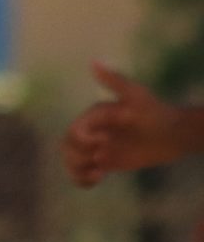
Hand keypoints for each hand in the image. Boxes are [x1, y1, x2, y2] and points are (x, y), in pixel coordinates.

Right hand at [63, 62, 203, 185]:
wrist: (174, 134)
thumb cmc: (155, 112)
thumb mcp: (136, 96)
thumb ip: (115, 81)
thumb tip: (94, 62)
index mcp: (94, 117)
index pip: (74, 131)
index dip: (84, 140)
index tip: (105, 142)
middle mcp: (92, 131)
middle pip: (67, 147)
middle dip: (79, 156)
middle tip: (102, 160)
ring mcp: (98, 147)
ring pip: (71, 161)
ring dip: (78, 169)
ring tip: (98, 173)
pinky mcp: (105, 162)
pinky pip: (83, 173)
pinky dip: (83, 179)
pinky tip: (98, 179)